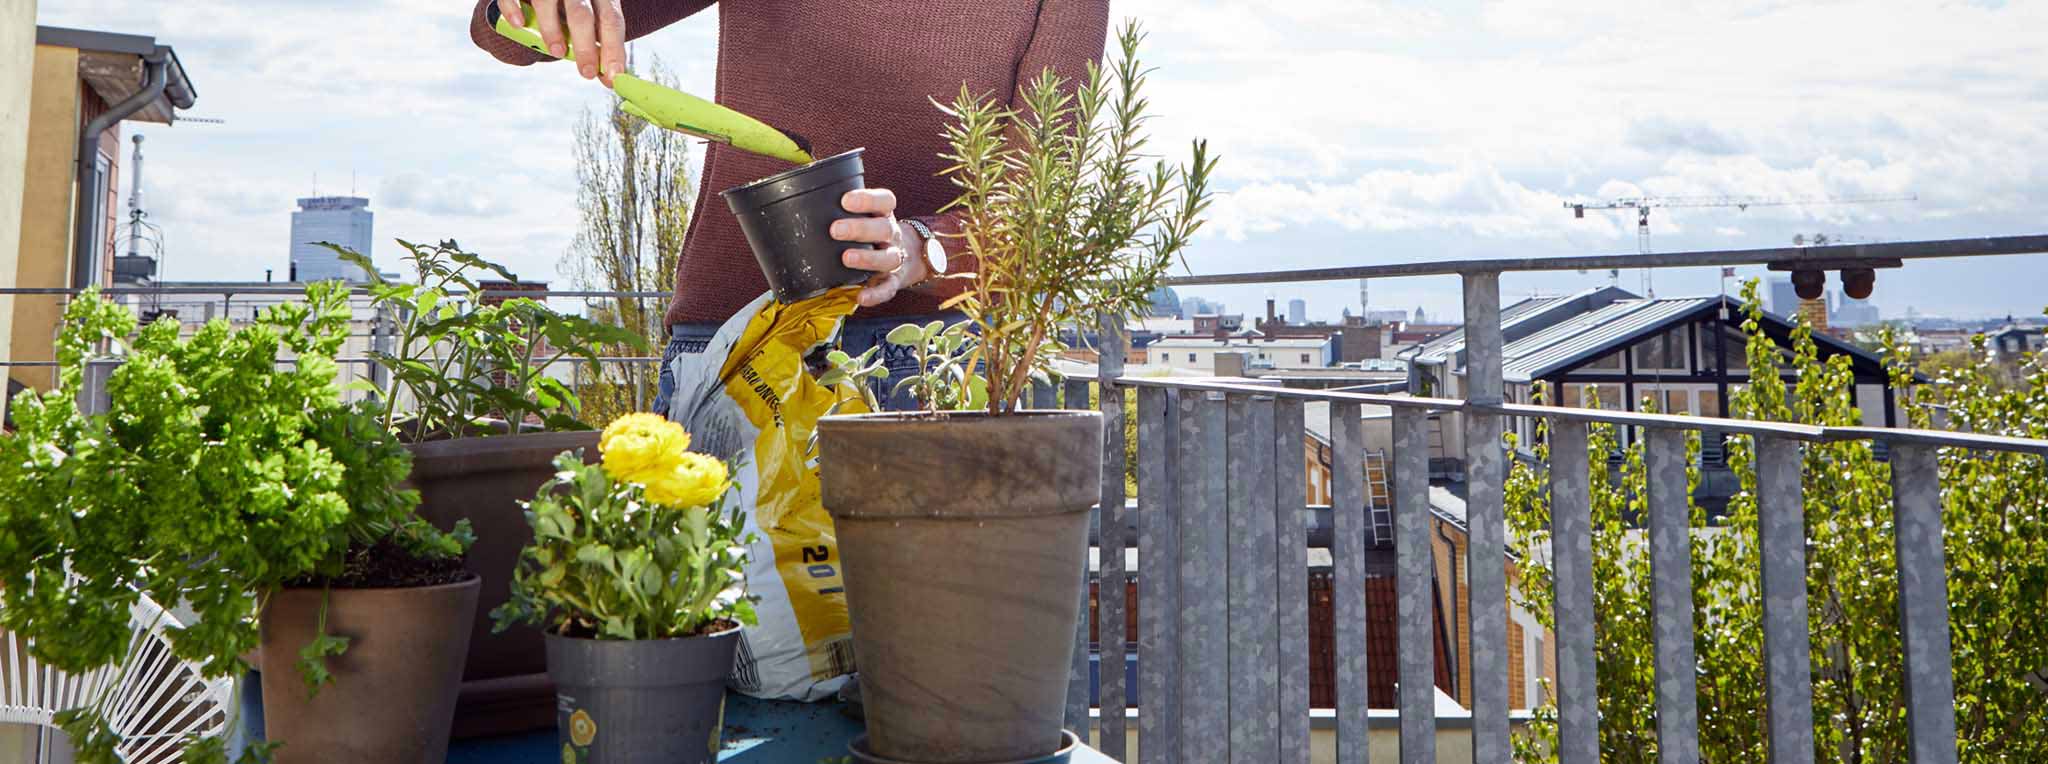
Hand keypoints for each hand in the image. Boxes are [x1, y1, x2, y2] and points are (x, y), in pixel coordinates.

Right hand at [499, 0, 625, 86]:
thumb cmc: (569, 5)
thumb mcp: (589, 15)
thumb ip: (597, 41)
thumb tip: (609, 77)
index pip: (611, 19)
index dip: (614, 48)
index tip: (614, 75)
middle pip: (582, 15)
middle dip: (586, 46)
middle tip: (587, 72)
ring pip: (547, 2)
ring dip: (552, 30)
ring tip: (557, 52)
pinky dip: (513, 9)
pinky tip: (519, 24)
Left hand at [833, 189, 928, 307]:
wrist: (907, 256)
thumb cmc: (871, 232)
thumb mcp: (866, 216)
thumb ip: (842, 211)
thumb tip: (802, 208)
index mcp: (884, 215)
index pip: (884, 201)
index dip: (868, 199)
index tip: (846, 200)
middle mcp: (891, 235)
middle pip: (884, 228)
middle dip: (860, 229)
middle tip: (835, 230)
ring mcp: (894, 258)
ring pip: (888, 258)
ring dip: (868, 258)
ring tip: (846, 258)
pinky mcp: (893, 282)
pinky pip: (887, 289)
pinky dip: (875, 295)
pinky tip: (861, 297)